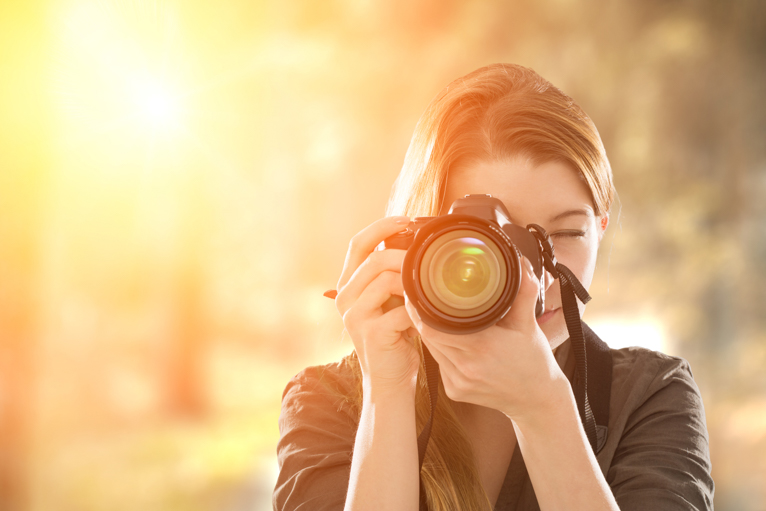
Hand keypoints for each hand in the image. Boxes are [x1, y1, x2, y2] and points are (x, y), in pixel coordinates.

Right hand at [335, 216, 421, 396]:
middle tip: (427, 262)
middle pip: (375, 259)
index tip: (407, 220)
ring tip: (428, 294)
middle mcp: (345, 298)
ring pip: (387, 280)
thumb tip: (415, 243)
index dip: (381, 226)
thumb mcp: (388, 301)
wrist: (390, 381)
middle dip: (406, 256)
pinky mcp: (372, 334)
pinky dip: (420, 310)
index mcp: (348, 285)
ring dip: (414, 283)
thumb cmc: (394, 338)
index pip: (358, 243)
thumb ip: (392, 276)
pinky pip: (402, 309)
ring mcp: (355, 317)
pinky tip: (428, 317)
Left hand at [405, 256, 568, 419]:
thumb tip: (520, 263)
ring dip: (431, 334)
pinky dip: (440, 350)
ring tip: (432, 316)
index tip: (416, 293)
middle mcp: (466, 368)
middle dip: (423, 318)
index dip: (420, 311)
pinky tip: (449, 341)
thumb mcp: (529, 325)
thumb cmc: (534, 361)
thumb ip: (523, 292)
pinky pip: (439, 364)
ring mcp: (458, 383)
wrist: (537, 400)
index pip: (433, 328)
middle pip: (428, 337)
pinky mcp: (454, 392)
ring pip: (431, 350)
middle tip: (420, 299)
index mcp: (482, 347)